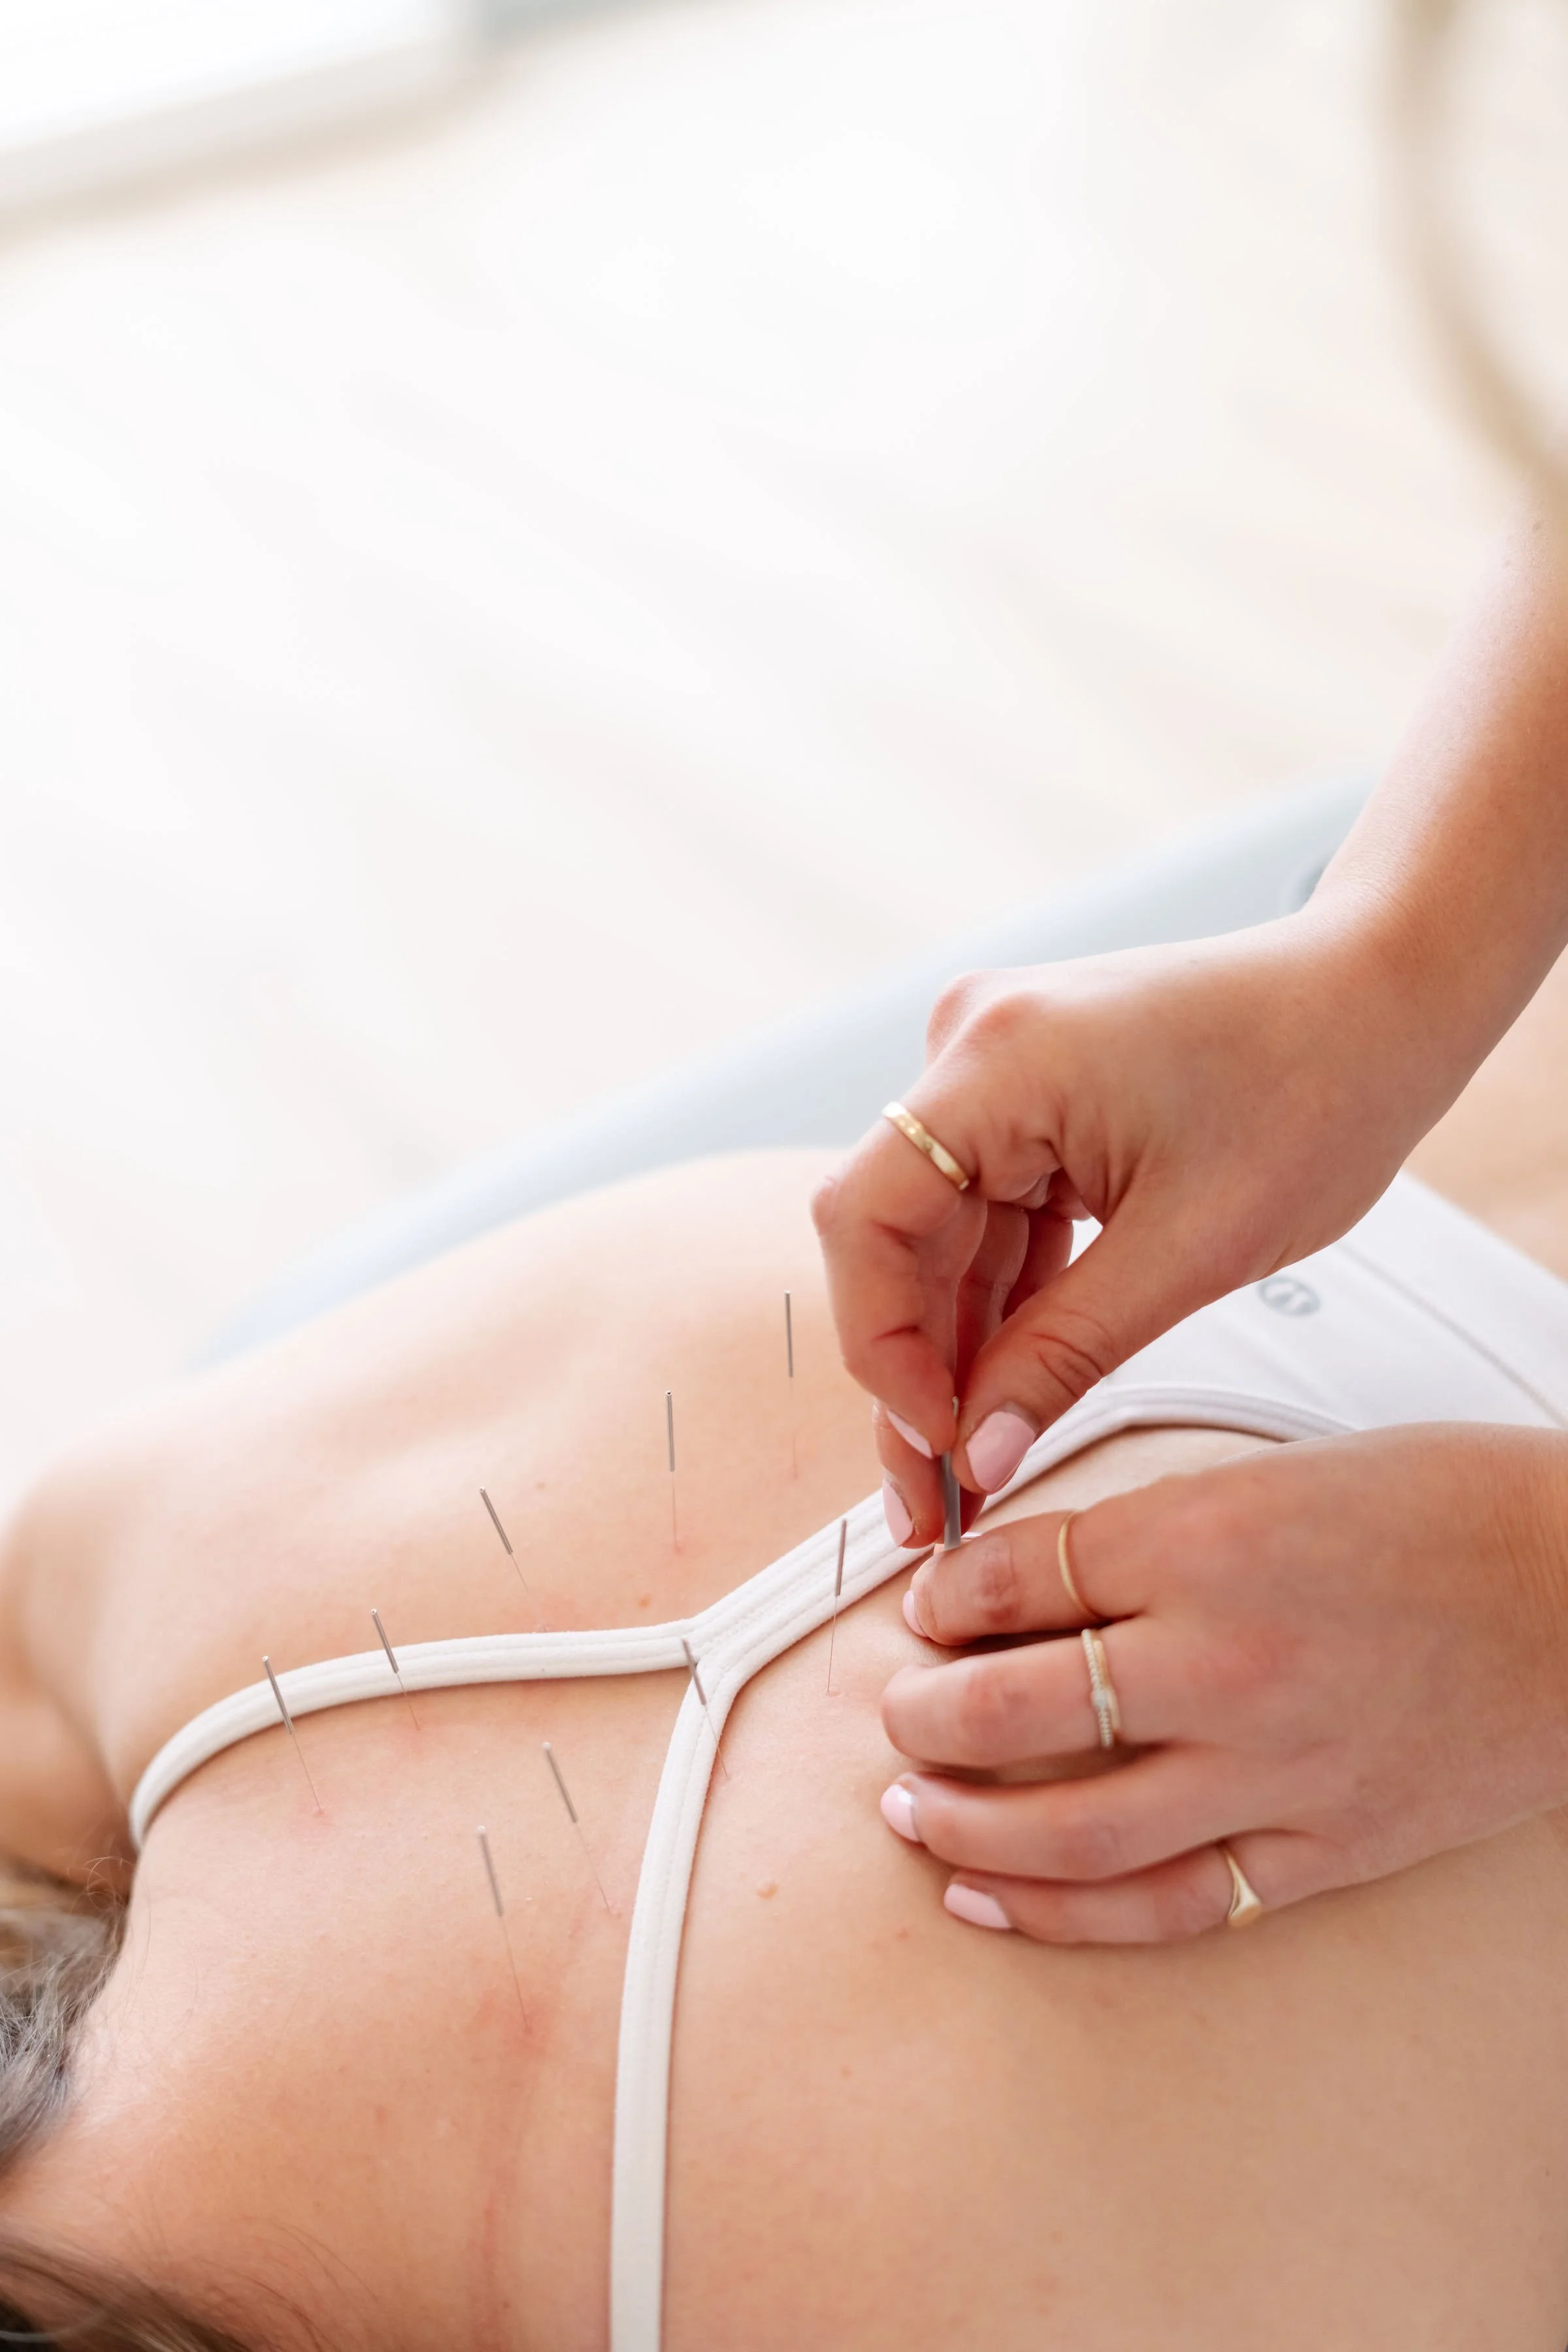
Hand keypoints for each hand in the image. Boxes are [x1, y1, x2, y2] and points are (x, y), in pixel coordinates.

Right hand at [812, 912, 1469, 1549]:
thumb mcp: (1192, 1250)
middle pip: (894, 1235)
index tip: (936, 1440)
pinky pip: (987, 1217)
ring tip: (974, 1466)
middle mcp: (972, 1048)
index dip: (881, 1343)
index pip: (866, 1216)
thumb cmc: (1317, 1086)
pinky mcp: (1026, 1099)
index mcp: (998, 1060)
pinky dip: (1002, 1303)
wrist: (1380, 1001)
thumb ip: (1064, 1354)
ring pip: (939, 1239)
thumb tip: (978, 1455)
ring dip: (958, 1349)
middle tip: (935, 1502)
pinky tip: (1007, 1391)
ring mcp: (994, 1070)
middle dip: (915, 1372)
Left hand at [877, 1426, 1567, 1941]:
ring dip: (961, 1822)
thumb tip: (1030, 1573)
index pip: (1010, 1579)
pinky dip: (1059, 1914)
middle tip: (901, 1708)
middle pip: (1008, 1708)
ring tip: (911, 1806)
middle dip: (923, 1713)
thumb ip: (1146, 1527)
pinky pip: (1165, 1904)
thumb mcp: (1272, 1474)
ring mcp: (1273, 1769)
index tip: (927, 1609)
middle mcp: (1225, 1662)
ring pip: (1065, 1831)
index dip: (941, 1598)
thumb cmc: (1449, 1512)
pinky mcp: (1323, 1849)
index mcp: (1204, 1541)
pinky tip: (989, 1897)